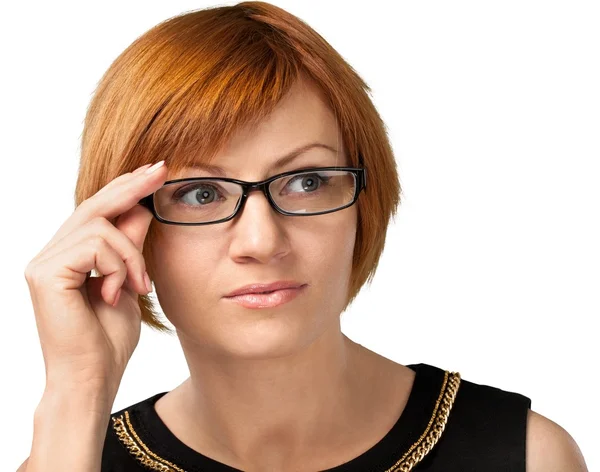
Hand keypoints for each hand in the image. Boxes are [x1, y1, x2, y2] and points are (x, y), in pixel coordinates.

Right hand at [24, 161, 166, 407]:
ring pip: (100, 225)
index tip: (155, 171)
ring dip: (131, 256)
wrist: (94, 377)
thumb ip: (130, 248)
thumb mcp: (129, 282)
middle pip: (94, 205)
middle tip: (161, 169)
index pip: (98, 211)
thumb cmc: (108, 340)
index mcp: (69, 256)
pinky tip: (117, 293)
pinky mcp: (45, 272)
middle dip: (132, 186)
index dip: (125, 189)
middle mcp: (51, 253)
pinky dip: (118, 265)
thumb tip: (141, 209)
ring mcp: (43, 262)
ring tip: (137, 287)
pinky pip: (95, 244)